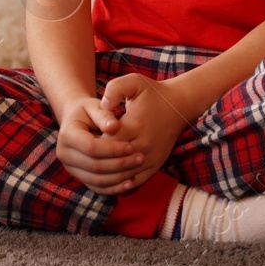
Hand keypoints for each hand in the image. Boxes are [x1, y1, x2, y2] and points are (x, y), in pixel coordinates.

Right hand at [55, 96, 146, 195]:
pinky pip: (96, 187)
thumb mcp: (95, 106)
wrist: (76, 119)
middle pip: (94, 166)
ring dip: (119, 177)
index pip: (91, 147)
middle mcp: (64, 154)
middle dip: (119, 164)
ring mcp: (70, 168)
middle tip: (140, 158)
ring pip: (96, 180)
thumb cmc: (88, 110)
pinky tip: (129, 183)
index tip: (131, 146)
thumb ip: (104, 115)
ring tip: (138, 168)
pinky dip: (113, 187)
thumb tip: (115, 127)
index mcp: (67, 134)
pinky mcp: (79, 176)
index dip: (112, 149)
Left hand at [98, 74, 193, 193]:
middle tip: (85, 154)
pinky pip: (135, 181)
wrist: (179, 105)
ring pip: (122, 175)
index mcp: (136, 124)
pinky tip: (108, 176)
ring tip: (94, 164)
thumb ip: (115, 89)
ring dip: (106, 173)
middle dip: (96, 159)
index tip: (86, 138)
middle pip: (112, 160)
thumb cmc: (153, 93)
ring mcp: (151, 157)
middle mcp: (145, 144)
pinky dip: (120, 183)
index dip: (92, 143)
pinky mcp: (156, 165)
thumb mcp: (134, 82)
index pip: (105, 143)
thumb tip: (103, 105)